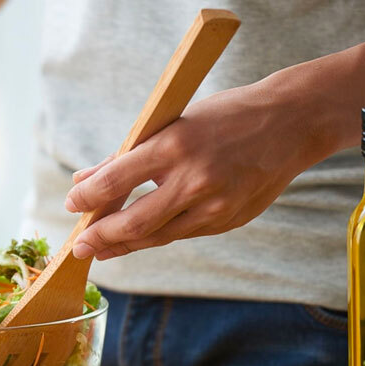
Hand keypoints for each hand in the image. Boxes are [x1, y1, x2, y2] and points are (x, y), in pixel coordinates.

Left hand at [64, 81, 319, 259]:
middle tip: (78, 247)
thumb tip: (82, 180)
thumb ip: (126, 155)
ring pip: (157, 236)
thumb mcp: (171, 122)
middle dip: (100, 238)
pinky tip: (137, 239)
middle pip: (133, 223)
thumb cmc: (226, 116)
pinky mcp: (229, 221)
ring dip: (124, 246)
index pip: (115, 181)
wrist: (293, 122)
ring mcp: (215, 205)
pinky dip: (156, 236)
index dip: (86, 198)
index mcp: (175, 146)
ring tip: (101, 249)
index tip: (71, 205)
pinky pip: (182, 234)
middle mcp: (195, 180)